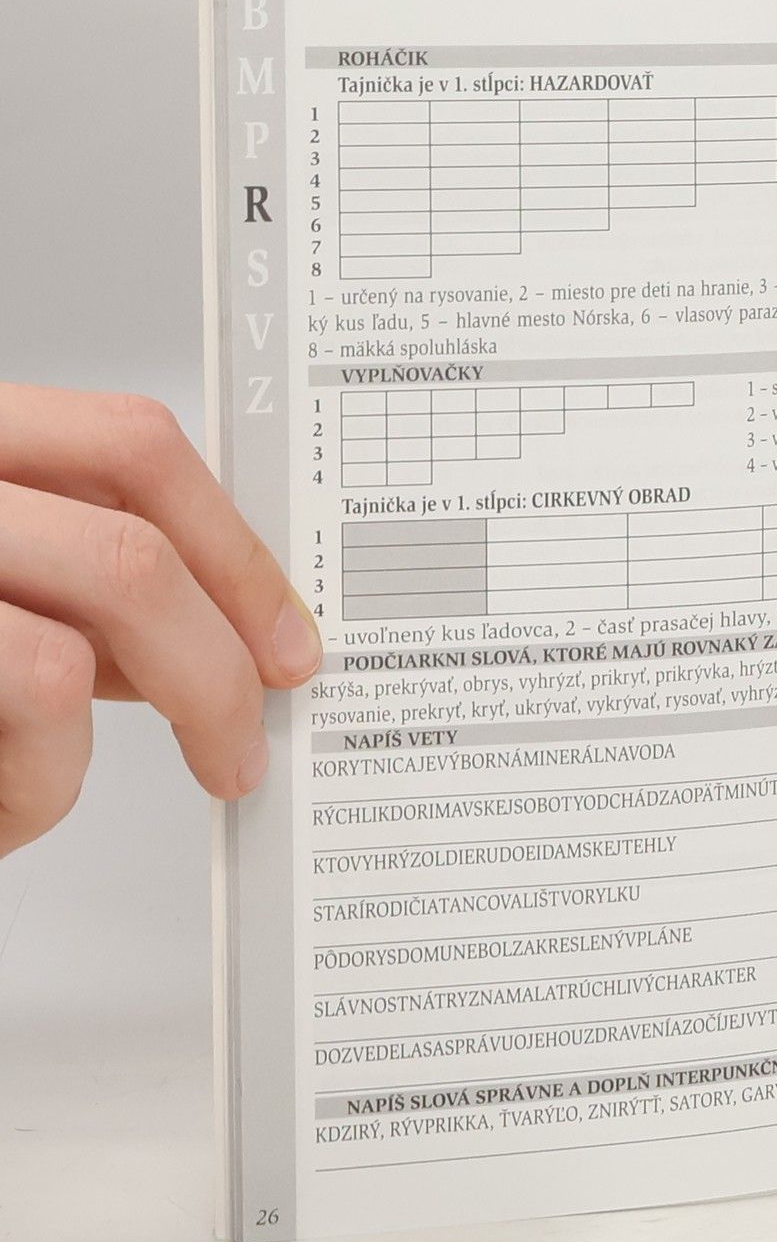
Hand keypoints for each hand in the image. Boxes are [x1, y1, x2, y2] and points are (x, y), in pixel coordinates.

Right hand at [0, 385, 320, 856]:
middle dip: (221, 663)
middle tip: (249, 735)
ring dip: (141, 728)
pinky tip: (9, 799)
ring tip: (167, 768)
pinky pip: (14, 730)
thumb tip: (234, 620)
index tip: (284, 631)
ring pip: (64, 659)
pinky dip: (38, 790)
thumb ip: (83, 577)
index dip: (233, 544)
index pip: (128, 443)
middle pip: (125, 553)